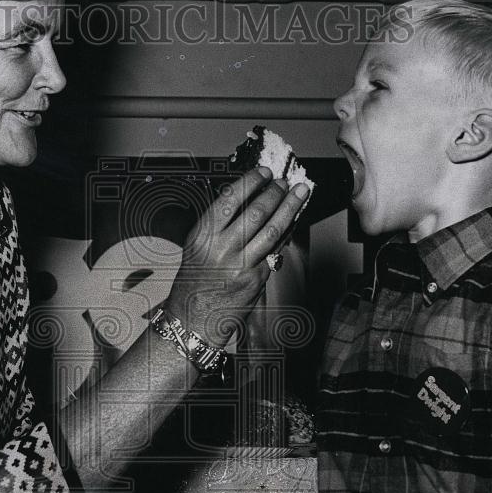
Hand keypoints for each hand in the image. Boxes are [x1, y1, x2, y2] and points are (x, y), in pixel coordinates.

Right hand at [164, 166, 310, 346]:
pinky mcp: (256, 279)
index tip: (263, 172)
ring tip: (298, 194)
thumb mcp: (197, 248)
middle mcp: (222, 249)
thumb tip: (248, 202)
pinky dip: (286, 234)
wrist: (193, 320)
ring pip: (272, 229)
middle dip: (275, 192)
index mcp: (203, 236)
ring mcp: (241, 265)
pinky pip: (276, 251)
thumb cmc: (194, 284)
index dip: (250, 182)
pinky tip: (293, 223)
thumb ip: (220, 227)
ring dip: (289, 207)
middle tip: (284, 181)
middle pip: (256, 212)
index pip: (229, 200)